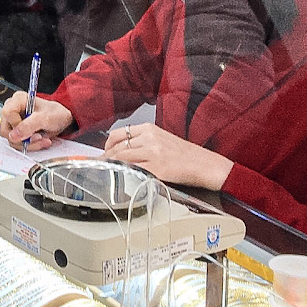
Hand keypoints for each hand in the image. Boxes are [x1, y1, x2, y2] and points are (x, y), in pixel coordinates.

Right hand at [0, 96, 73, 150]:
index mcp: (17, 100)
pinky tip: (40, 141)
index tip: (30, 130)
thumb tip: (13, 135)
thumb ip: (29, 125)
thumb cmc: (55, 114)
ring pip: (11, 138)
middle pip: (6, 129)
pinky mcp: (16, 131)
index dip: (17, 124)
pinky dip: (29, 145)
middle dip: (23, 137)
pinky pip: (16, 143)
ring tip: (42, 139)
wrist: (62, 121)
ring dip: (28, 143)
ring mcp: (13, 121)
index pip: (7, 113)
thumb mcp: (45, 118)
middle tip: (38, 137)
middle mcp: (12, 110)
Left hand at [101, 123, 233, 189]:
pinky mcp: (157, 169)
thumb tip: (124, 149)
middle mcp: (150, 138)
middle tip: (101, 164)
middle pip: (118, 147)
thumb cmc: (185, 154)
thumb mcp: (162, 138)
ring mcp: (153, 153)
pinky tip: (121, 177)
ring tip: (108, 171)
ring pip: (123, 158)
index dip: (108, 144)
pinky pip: (134, 170)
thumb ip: (144, 140)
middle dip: (107, 157)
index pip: (120, 133)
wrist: (204, 164)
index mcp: (150, 129)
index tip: (105, 151)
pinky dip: (124, 173)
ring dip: (112, 166)